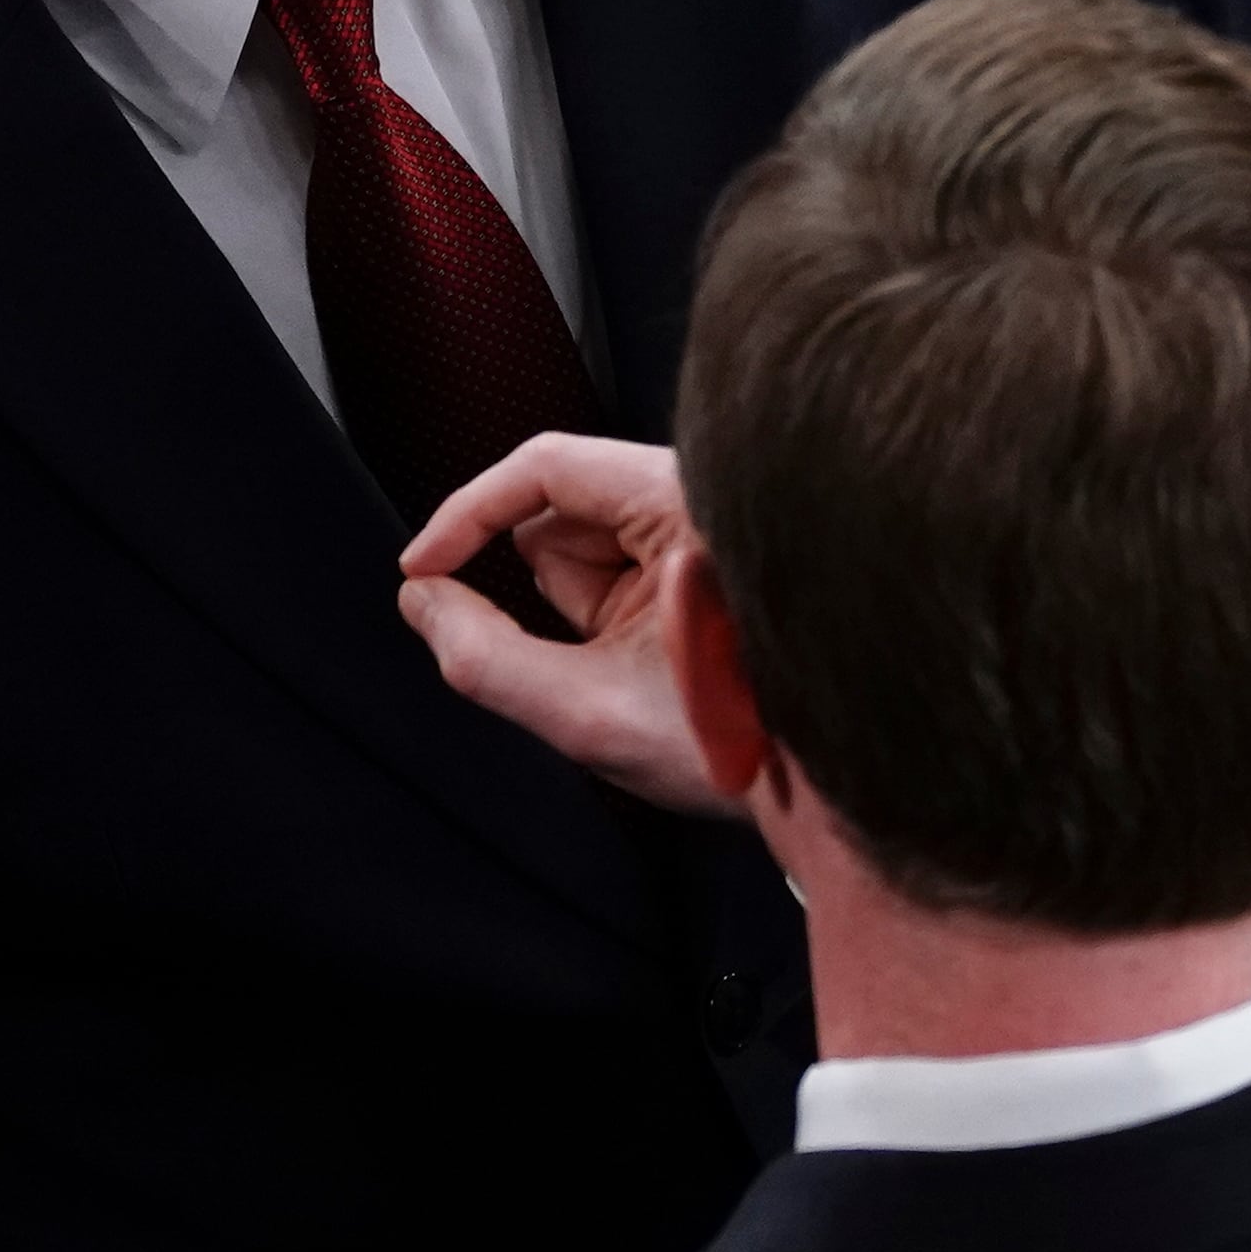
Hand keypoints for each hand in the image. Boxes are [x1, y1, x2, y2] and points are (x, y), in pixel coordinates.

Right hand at [399, 435, 735, 816]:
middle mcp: (700, 496)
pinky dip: (611, 619)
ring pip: (588, 544)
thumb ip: (484, 658)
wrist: (828, 785)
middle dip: (556, 593)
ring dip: (586, 611)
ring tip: (652, 675)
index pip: (547, 466)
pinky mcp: (702, 561)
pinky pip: (622, 569)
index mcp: (686, 503)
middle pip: (565, 510)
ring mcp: (703, 527)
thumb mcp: (587, 714)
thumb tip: (422, 601)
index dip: (469, 513)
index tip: (422, 570)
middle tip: (601, 667)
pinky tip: (658, 669)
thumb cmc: (736, 747)